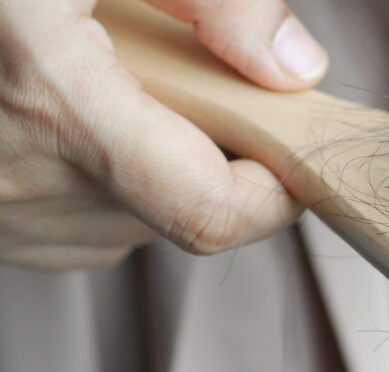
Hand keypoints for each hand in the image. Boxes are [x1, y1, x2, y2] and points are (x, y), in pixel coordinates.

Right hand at [0, 0, 327, 269]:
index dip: (276, 193)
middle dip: (216, 153)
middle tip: (193, 77)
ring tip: (121, 82)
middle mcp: (18, 180)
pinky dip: (108, 178)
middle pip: (182, 211)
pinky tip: (78, 113)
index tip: (297, 150)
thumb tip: (294, 67)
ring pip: (136, 221)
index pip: (211, 211)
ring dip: (161, 165)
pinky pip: (83, 224)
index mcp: (54, 104)